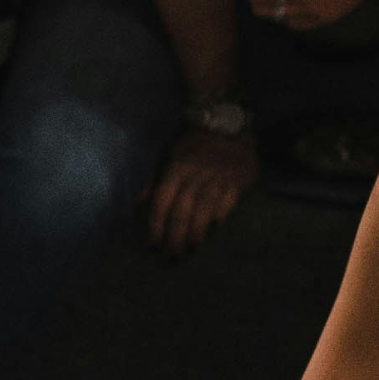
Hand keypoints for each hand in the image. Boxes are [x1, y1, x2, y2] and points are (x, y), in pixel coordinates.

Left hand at [146, 122, 256, 252]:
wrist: (226, 123)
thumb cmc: (193, 142)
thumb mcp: (168, 153)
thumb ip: (155, 179)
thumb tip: (140, 202)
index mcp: (175, 169)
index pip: (161, 204)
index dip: (155, 227)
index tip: (153, 245)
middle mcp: (195, 176)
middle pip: (182, 214)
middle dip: (175, 238)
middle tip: (172, 255)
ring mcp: (218, 179)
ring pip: (203, 213)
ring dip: (196, 234)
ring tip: (191, 248)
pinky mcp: (238, 181)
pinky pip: (226, 205)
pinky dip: (218, 218)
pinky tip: (212, 229)